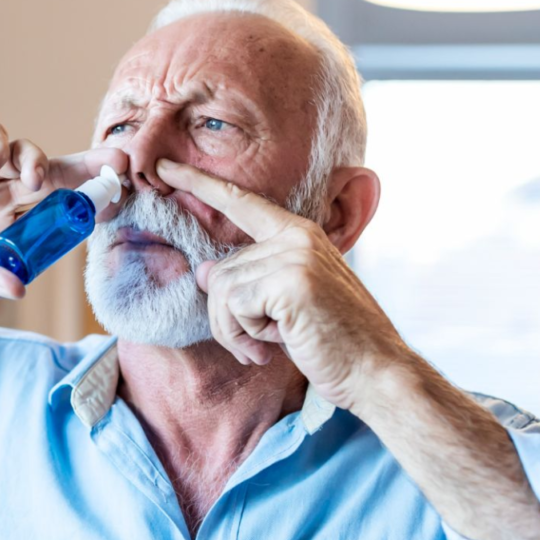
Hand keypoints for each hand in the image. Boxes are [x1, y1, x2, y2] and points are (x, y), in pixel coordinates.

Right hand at [0, 123, 127, 302]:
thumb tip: (20, 288)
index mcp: (2, 233)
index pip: (55, 217)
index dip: (85, 208)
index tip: (113, 205)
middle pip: (55, 178)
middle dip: (88, 168)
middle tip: (118, 163)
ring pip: (27, 153)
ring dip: (39, 161)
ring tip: (30, 181)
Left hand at [154, 158, 415, 411]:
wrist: (376, 371)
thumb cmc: (334, 342)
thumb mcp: (284, 305)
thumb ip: (249, 282)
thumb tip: (203, 270)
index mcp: (299, 235)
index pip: (240, 203)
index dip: (199, 184)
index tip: (164, 168)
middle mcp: (296, 237)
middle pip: (220, 272)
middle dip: (229, 320)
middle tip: (265, 342)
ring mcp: (294, 256)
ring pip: (221, 291)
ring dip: (238, 331)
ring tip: (275, 342)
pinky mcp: (289, 281)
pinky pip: (234, 308)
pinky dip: (248, 336)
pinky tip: (283, 341)